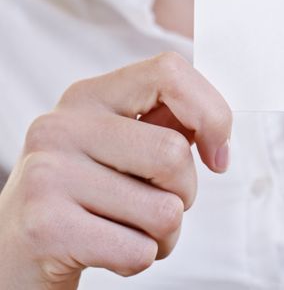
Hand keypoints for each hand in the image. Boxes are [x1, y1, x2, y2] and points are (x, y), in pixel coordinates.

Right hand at [0, 52, 231, 288]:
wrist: (19, 247)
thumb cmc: (85, 194)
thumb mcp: (118, 146)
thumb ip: (166, 125)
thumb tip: (217, 134)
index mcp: (89, 97)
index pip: (168, 72)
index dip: (211, 114)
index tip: (215, 154)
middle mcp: (62, 127)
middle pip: (174, 155)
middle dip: (184, 193)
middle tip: (155, 202)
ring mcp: (48, 175)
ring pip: (165, 211)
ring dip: (164, 233)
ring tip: (128, 228)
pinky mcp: (46, 228)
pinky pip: (140, 251)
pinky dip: (141, 259)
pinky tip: (109, 249)